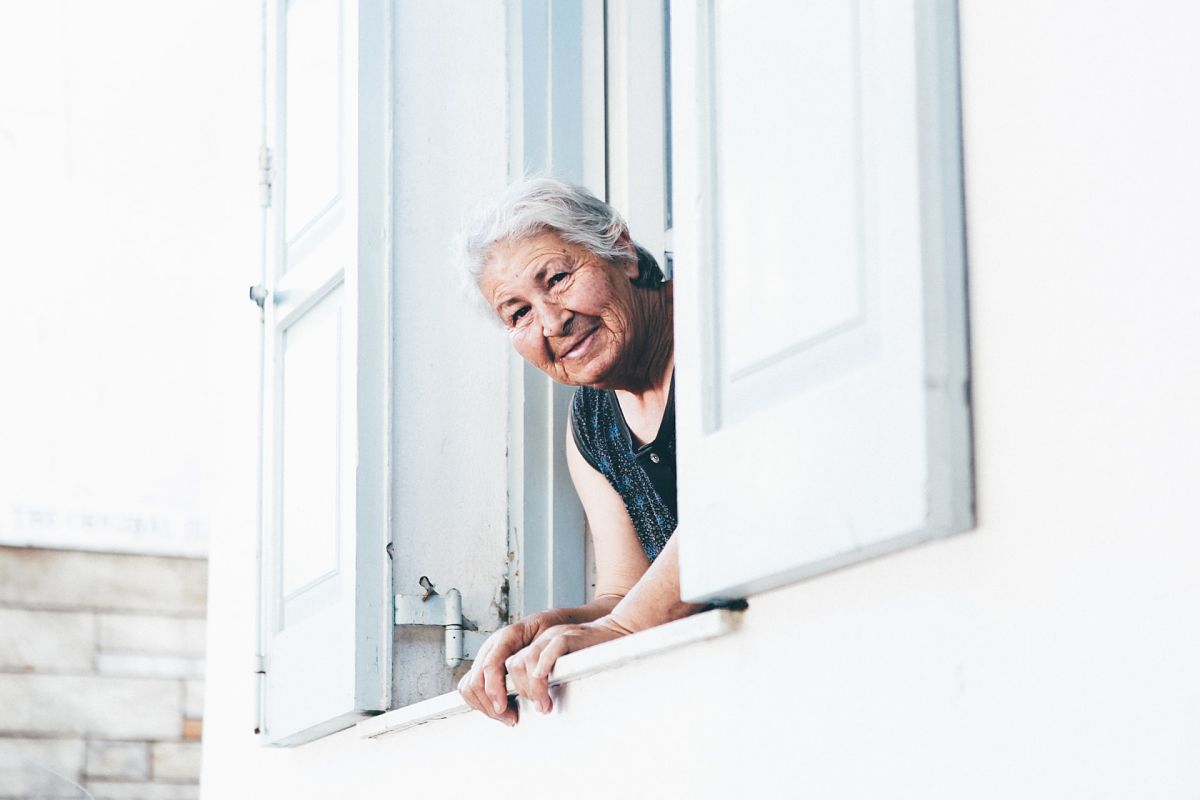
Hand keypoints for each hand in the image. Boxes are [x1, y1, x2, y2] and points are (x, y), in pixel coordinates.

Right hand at [457, 617, 544, 725]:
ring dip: (484, 706)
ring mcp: (485, 656)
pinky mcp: (483, 667)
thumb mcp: (551, 638)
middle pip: (475, 681)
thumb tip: (539, 679)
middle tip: (511, 718)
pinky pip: (469, 687)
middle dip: (489, 705)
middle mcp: (492, 646)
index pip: (490, 666)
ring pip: (469, 686)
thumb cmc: (549, 631)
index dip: (493, 689)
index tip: (503, 708)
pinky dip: (479, 702)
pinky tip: (498, 709)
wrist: (545, 623)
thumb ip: (542, 656)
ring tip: (506, 716)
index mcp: (507, 637)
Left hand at [505, 616, 631, 715]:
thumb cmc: (590, 653)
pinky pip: (552, 648)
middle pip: (513, 665)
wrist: (614, 632)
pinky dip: (545, 666)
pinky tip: (547, 682)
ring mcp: (554, 636)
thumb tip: (529, 702)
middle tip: (537, 707)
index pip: (507, 666)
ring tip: (545, 704)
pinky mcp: (571, 636)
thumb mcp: (560, 665)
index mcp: (535, 645)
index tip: (512, 709)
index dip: (507, 689)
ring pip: (528, 660)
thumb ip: (543, 677)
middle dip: (520, 691)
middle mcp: (541, 639)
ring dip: (533, 688)